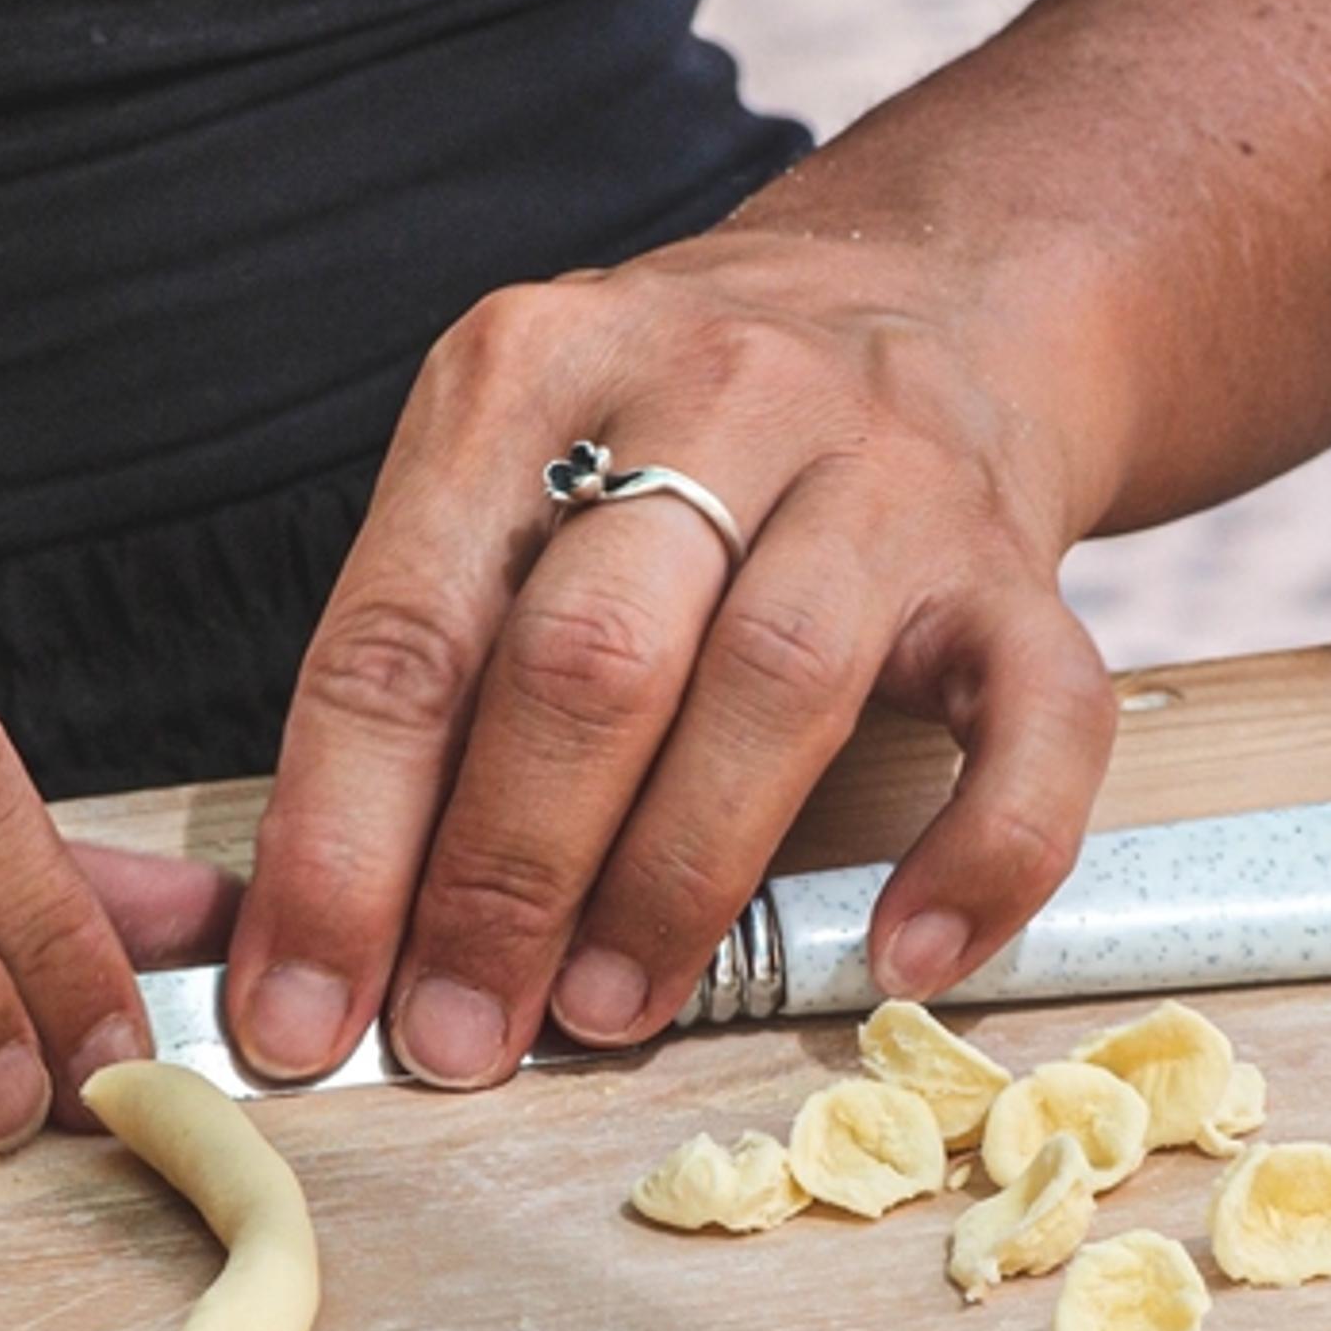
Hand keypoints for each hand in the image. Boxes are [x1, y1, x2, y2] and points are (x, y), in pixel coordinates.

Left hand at [224, 228, 1119, 1085]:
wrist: (932, 292)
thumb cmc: (681, 435)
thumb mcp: (517, 468)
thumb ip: (436, 661)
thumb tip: (333, 935)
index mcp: (529, 373)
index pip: (401, 635)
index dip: (340, 848)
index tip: (302, 1011)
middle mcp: (710, 394)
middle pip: (586, 660)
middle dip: (501, 880)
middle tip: (458, 1037)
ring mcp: (881, 475)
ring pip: (776, 686)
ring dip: (677, 880)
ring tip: (612, 1013)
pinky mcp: (1018, 564)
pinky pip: (1029, 725)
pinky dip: (976, 855)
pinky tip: (903, 957)